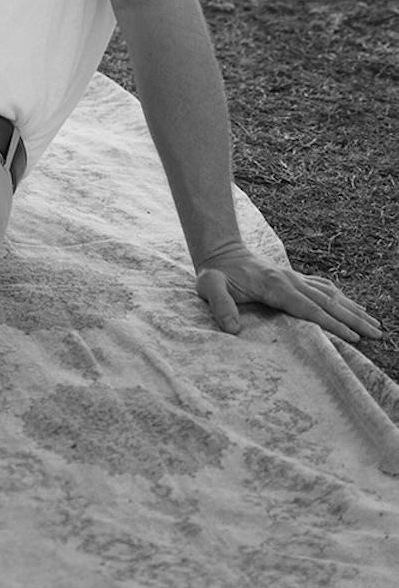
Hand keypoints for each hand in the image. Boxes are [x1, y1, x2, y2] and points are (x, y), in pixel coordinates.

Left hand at [195, 240, 382, 342]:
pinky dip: (342, 298)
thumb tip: (232, 328)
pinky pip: (324, 288)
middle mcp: (290, 280)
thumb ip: (220, 305)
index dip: (331, 323)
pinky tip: (354, 307)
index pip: (308, 308)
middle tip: (378, 335)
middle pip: (328, 301)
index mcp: (274, 285)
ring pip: (331, 294)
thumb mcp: (209, 287)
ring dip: (353, 309)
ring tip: (375, 325)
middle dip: (354, 319)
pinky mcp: (295, 278)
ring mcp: (294, 277)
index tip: (353, 337)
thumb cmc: (215, 273)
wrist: (220, 250)